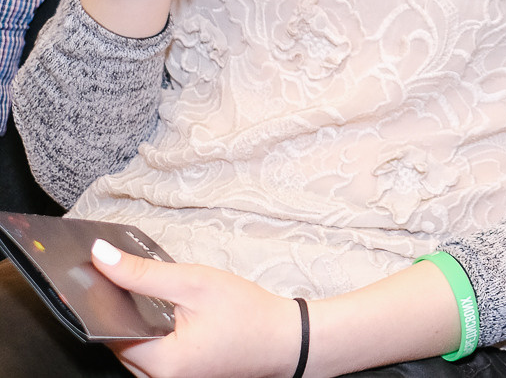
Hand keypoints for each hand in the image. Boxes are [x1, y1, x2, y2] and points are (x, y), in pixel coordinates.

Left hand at [90, 238, 301, 377]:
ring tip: (154, 297)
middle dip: (120, 311)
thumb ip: (144, 273)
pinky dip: (149, 334)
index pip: (108, 332)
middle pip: (117, 342)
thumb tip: (101, 256)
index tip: (102, 277)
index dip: (102, 302)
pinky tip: (164, 314)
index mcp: (161, 363)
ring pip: (132, 349)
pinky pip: (149, 355)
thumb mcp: (196, 283)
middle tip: (137, 281)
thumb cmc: (249, 313)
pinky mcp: (177, 376)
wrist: (286, 339)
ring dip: (134, 323)